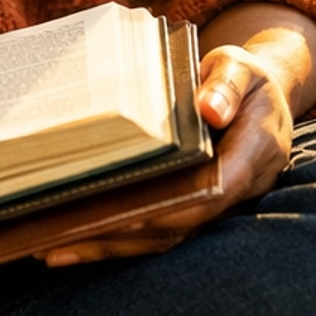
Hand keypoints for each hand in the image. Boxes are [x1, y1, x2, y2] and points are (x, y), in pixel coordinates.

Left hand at [41, 18, 315, 268]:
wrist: (260, 94)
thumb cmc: (244, 77)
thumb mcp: (239, 65)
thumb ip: (227, 84)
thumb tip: (210, 110)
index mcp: (256, 152)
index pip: (216, 190)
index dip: (173, 206)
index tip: (127, 215)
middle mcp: (241, 188)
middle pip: (181, 225)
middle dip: (125, 237)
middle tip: (66, 241)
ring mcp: (218, 202)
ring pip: (167, 236)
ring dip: (113, 246)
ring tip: (55, 250)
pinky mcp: (196, 205)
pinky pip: (160, 229)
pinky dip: (120, 238)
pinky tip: (75, 239)